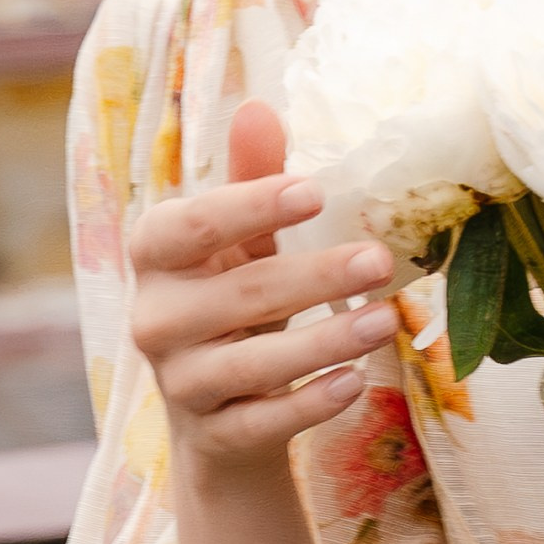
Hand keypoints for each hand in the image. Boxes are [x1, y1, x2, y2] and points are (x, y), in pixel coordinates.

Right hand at [127, 99, 396, 475]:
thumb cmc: (236, 298)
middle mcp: (156, 319)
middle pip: (239, 295)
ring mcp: (180, 384)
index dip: (248, 206)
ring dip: (325, 341)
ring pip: (251, 364)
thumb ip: (251, 178)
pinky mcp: (212, 437)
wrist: (220, 411)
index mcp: (157, 255)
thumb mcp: (243, 239)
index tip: (314, 191)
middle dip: (316, 276)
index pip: (190, 226)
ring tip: (387, 319)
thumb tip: (258, 106)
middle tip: (381, 259)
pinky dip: (309, 403)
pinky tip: (354, 382)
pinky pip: (261, 422)